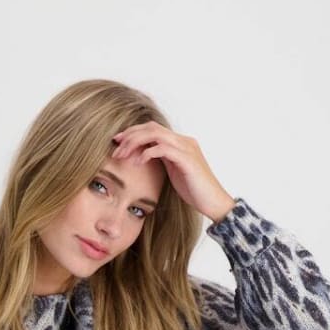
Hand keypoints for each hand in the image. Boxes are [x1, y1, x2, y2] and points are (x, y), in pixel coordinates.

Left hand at [111, 122, 235, 222]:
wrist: (214, 202)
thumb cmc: (195, 191)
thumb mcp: (174, 172)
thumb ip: (163, 160)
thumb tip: (145, 157)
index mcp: (180, 143)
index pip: (153, 129)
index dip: (133, 133)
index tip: (117, 142)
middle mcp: (184, 141)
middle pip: (151, 127)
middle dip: (130, 136)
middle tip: (115, 148)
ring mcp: (186, 148)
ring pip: (155, 134)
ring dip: (135, 143)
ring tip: (122, 155)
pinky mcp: (187, 160)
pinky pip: (163, 149)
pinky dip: (147, 153)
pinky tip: (138, 162)